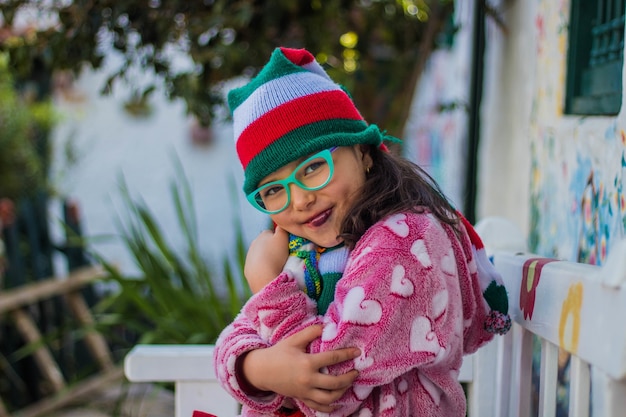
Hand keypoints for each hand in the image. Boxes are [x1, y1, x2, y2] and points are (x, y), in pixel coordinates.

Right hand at [242, 325, 359, 411]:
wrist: (261, 371)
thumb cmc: (278, 353)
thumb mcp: (294, 340)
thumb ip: (311, 332)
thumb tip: (326, 326)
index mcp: (307, 363)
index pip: (332, 359)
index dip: (347, 354)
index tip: (358, 352)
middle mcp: (307, 379)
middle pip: (334, 383)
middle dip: (348, 378)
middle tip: (356, 372)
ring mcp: (304, 391)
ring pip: (328, 398)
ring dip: (341, 392)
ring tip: (348, 384)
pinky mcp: (301, 398)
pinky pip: (318, 407)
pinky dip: (329, 407)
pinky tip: (337, 403)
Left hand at [245, 226, 289, 293]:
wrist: (264, 276)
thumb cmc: (276, 255)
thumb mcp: (283, 237)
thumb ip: (282, 228)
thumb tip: (281, 225)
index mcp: (263, 234)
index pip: (272, 232)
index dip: (279, 239)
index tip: (285, 246)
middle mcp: (254, 243)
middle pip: (265, 244)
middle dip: (272, 248)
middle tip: (281, 256)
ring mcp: (249, 256)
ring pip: (260, 255)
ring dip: (267, 258)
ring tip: (275, 266)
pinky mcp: (248, 269)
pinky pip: (257, 266)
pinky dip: (262, 268)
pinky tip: (268, 272)